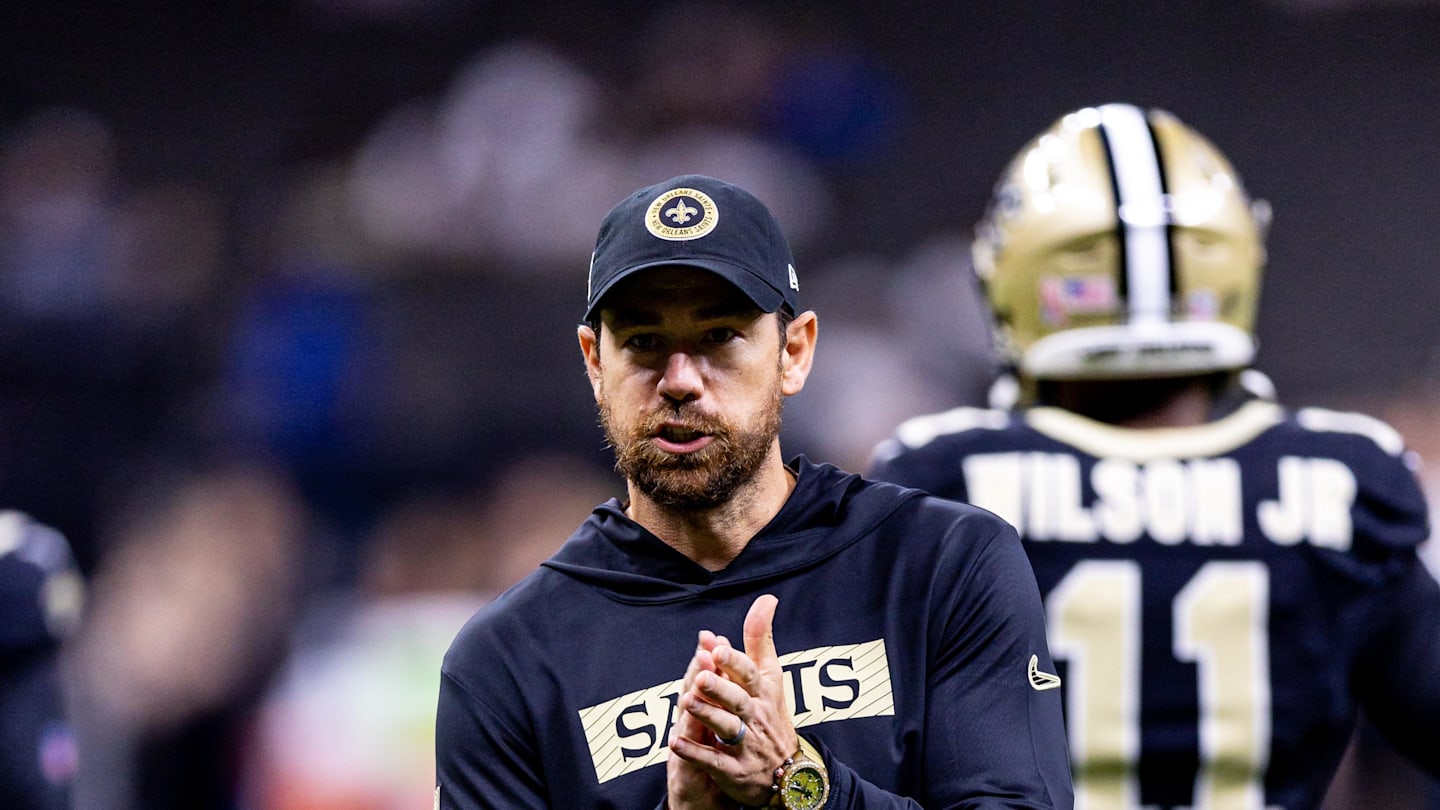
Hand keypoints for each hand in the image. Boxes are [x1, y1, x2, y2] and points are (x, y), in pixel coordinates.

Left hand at [667, 595, 796, 807]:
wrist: (788, 772)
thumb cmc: (771, 714)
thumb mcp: (770, 676)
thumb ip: (760, 639)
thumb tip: (766, 599)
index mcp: (762, 692)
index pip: (749, 673)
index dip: (734, 661)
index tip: (717, 647)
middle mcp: (756, 716)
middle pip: (738, 700)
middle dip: (720, 688)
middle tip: (701, 676)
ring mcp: (747, 745)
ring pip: (726, 728)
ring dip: (707, 715)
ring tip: (686, 701)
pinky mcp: (736, 771)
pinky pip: (713, 761)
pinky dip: (694, 753)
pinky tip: (674, 742)